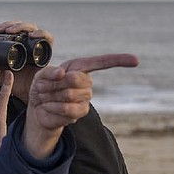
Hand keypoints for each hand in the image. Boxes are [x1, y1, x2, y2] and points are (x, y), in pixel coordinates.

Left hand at [0, 21, 53, 100]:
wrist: (29, 96)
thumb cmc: (14, 85)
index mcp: (16, 46)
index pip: (11, 29)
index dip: (3, 26)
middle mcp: (28, 43)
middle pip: (21, 26)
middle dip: (10, 25)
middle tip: (0, 29)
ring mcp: (38, 45)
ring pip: (32, 28)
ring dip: (21, 26)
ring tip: (11, 30)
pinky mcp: (48, 51)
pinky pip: (48, 38)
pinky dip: (41, 34)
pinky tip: (32, 35)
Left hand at [22, 53, 138, 158]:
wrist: (37, 108)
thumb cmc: (41, 87)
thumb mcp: (41, 75)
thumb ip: (50, 72)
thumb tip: (63, 73)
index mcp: (79, 68)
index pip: (102, 62)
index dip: (119, 60)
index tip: (135, 60)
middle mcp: (87, 83)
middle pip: (74, 79)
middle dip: (53, 84)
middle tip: (45, 88)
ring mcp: (85, 98)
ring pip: (68, 95)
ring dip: (51, 96)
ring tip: (46, 97)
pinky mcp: (80, 113)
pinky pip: (66, 109)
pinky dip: (52, 107)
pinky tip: (49, 107)